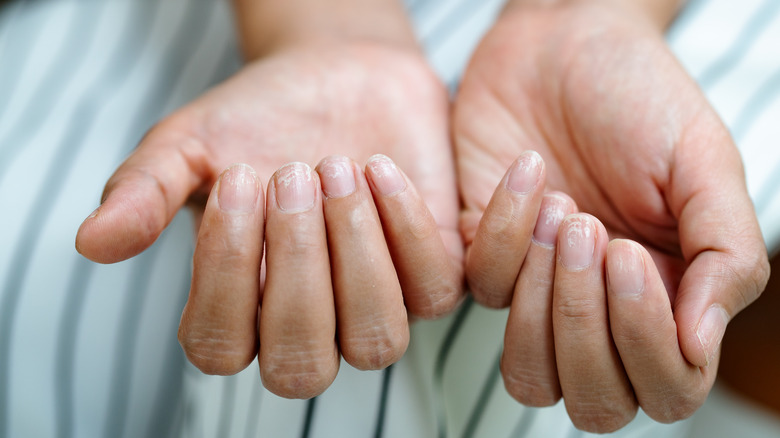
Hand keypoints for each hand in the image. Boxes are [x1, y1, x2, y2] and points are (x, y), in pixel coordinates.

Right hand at [75, 41, 462, 397]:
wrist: (337, 77)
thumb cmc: (260, 120)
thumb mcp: (190, 145)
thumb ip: (145, 193)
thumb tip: (92, 243)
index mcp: (240, 311)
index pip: (220, 348)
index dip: (225, 274)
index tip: (238, 179)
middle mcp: (310, 326)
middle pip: (301, 364)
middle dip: (296, 268)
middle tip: (290, 173)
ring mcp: (375, 306)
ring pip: (376, 341)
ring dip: (355, 254)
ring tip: (336, 167)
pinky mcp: (431, 275)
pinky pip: (434, 291)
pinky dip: (406, 227)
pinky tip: (379, 167)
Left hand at [454, 2, 769, 431]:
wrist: (562, 44)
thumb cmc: (641, 100)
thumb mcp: (704, 164)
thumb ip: (725, 255)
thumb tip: (702, 345)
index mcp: (669, 300)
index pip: (666, 387)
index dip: (645, 344)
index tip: (629, 255)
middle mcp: (602, 312)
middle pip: (593, 401)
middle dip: (587, 327)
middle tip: (594, 233)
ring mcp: (538, 293)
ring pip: (529, 376)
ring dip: (543, 304)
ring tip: (564, 213)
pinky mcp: (481, 259)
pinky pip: (481, 290)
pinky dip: (503, 232)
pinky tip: (529, 173)